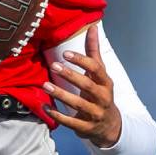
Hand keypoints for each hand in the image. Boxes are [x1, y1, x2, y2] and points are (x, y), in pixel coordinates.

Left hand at [43, 24, 121, 147]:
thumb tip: (92, 27)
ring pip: (78, 104)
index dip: (82, 61)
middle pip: (88, 86)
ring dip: (61, 95)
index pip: (96, 69)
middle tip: (53, 66)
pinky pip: (71, 121)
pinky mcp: (86, 128)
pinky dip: (57, 115)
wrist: (110, 127)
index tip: (66, 53)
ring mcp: (95, 114)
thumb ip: (94, 52)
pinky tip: (45, 107)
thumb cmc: (100, 94)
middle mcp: (103, 98)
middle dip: (71, 76)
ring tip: (45, 85)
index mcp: (105, 83)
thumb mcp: (100, 75)